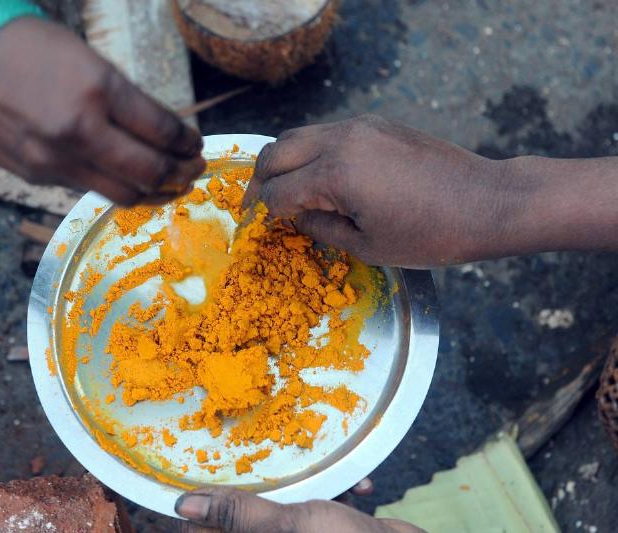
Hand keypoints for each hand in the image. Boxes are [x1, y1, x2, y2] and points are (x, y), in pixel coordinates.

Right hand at [0, 18, 204, 204]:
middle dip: (180, 174)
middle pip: (149, 171)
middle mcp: (80, 129)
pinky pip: (88, 190)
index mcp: (97, 89)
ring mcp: (56, 159)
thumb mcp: (85, 59)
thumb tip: (159, 132)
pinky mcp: (38, 176)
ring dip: (155, 192)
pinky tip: (124, 179)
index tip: (194, 144)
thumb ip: (123, 99)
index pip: (161, 129)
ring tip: (169, 185)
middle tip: (192, 170)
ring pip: (122, 193)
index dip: (186, 142)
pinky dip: (114, 187)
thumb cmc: (23, 48)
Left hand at [175, 487, 422, 532]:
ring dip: (311, 483)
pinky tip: (360, 488)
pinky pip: (321, 506)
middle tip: (275, 460)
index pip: (208, 532)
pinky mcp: (330, 529)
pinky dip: (339, 492)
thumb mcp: (288, 527)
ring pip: (288, 503)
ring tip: (333, 474)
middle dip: (267, 485)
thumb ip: (237, 515)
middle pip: (249, 513)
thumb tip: (184, 506)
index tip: (212, 472)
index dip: (208, 506)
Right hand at [244, 115, 526, 266]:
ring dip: (282, 161)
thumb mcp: (367, 246)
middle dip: (259, 180)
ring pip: (298, 135)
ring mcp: (360, 126)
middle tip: (255, 205)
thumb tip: (295, 217)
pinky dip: (310, 151)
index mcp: (334, 175)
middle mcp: (340, 140)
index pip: (277, 191)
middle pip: (276, 152)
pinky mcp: (376, 123)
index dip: (263, 213)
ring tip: (282, 188)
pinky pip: (326, 132)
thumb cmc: (430, 235)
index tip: (257, 226)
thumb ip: (320, 228)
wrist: (487, 202)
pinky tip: (317, 175)